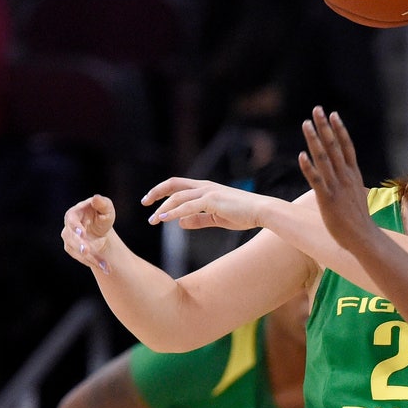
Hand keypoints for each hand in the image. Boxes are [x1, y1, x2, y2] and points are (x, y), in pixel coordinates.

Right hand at [62, 194, 115, 273]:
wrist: (101, 229)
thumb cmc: (102, 215)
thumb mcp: (106, 208)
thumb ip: (102, 203)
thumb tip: (96, 198)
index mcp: (75, 213)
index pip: (71, 219)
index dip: (75, 226)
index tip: (82, 233)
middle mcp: (69, 226)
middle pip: (71, 237)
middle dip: (80, 244)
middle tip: (88, 251)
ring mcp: (69, 239)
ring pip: (76, 250)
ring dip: (89, 257)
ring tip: (103, 264)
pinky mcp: (72, 249)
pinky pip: (80, 258)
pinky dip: (92, 262)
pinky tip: (103, 266)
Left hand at [141, 177, 274, 231]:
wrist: (262, 211)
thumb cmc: (244, 214)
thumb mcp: (217, 219)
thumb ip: (198, 220)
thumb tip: (179, 223)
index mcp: (207, 188)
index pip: (179, 186)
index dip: (163, 192)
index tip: (152, 202)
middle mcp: (205, 186)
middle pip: (174, 184)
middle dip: (156, 192)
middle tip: (144, 203)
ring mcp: (208, 192)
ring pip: (178, 197)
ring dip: (163, 208)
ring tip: (153, 219)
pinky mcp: (212, 200)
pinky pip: (187, 207)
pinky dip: (173, 212)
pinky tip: (164, 219)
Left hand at [299, 106, 378, 250]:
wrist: (363, 237)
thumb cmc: (359, 219)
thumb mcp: (357, 194)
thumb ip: (350, 182)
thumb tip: (349, 175)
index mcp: (353, 175)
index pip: (346, 146)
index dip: (339, 129)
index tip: (333, 114)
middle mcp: (345, 177)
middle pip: (334, 146)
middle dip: (325, 127)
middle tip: (317, 110)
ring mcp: (336, 187)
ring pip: (324, 158)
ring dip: (314, 140)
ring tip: (306, 124)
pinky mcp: (327, 199)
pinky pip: (316, 180)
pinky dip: (308, 168)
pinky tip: (301, 156)